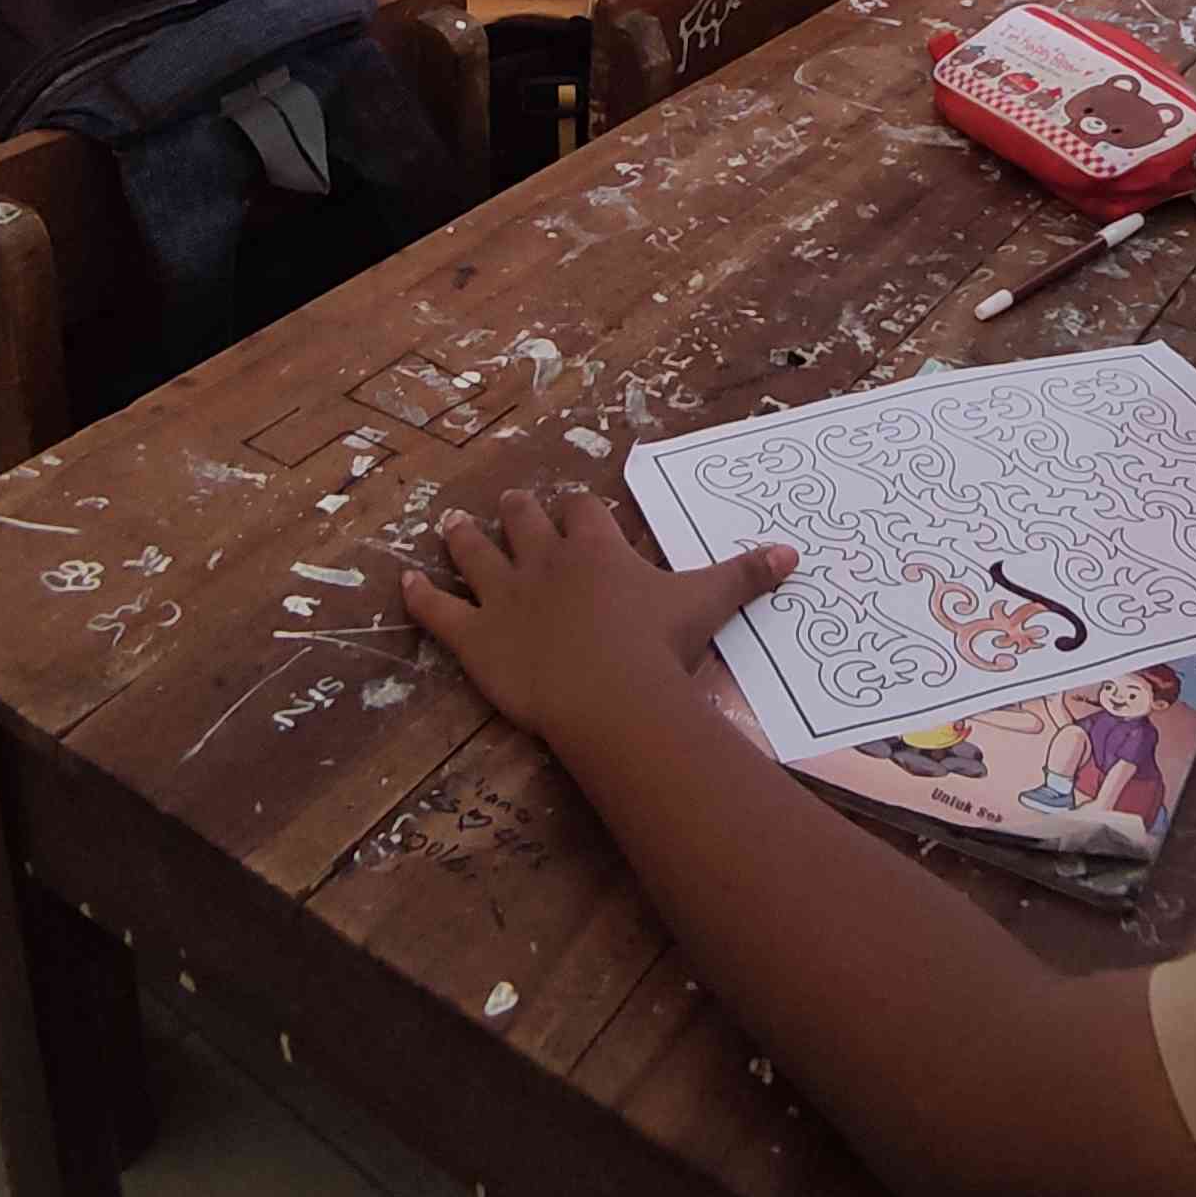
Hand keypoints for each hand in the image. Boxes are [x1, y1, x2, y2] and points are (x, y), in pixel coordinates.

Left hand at [400, 489, 794, 746]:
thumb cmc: (657, 648)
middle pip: (524, 521)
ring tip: (448, 525)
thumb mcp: (706, 604)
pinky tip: (402, 583)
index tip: (576, 509)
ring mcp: (503, 597)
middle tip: (510, 503)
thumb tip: (794, 553)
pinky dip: (418, 598)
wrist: (608, 693)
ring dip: (461, 539)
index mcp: (596, 550)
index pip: (582, 512)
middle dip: (517, 512)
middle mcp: (544, 562)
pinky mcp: (474, 638)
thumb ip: (744, 576)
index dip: (578, 509)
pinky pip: (437, 611)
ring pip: (473, 555)